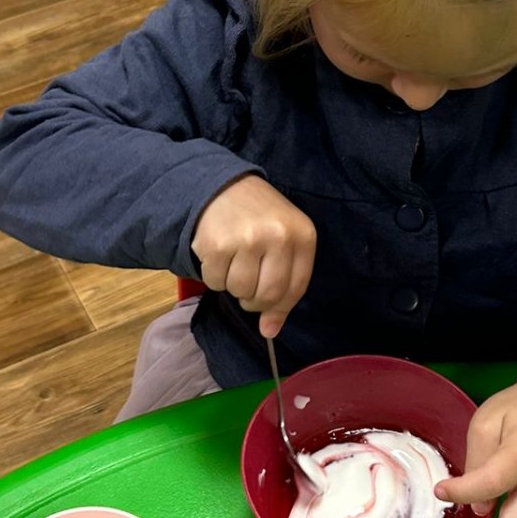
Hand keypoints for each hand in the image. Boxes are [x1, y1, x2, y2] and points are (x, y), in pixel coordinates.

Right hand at [191, 175, 316, 336]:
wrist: (221, 185)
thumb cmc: (259, 218)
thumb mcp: (284, 243)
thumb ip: (283, 287)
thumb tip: (269, 331)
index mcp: (303, 236)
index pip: (295, 289)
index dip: (279, 308)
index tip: (268, 314)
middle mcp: (278, 236)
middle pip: (267, 296)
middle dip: (254, 300)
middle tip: (247, 285)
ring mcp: (247, 239)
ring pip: (239, 291)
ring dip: (232, 286)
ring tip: (232, 263)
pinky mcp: (218, 244)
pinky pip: (214, 282)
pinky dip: (213, 276)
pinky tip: (217, 255)